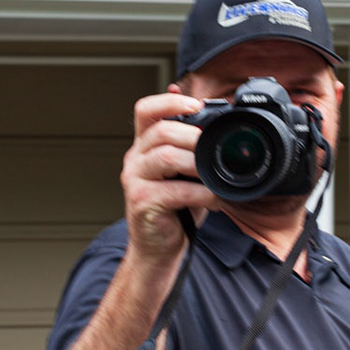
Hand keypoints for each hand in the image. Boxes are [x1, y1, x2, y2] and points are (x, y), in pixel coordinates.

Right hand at [121, 88, 215, 262]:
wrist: (157, 248)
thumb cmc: (174, 209)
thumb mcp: (185, 172)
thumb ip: (191, 146)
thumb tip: (208, 115)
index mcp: (144, 146)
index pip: (145, 110)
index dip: (169, 101)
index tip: (195, 104)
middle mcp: (135, 159)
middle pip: (160, 131)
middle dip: (193, 136)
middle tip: (213, 148)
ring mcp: (135, 180)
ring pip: (166, 156)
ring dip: (198, 164)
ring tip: (215, 175)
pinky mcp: (142, 201)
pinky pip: (176, 190)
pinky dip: (201, 193)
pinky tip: (214, 199)